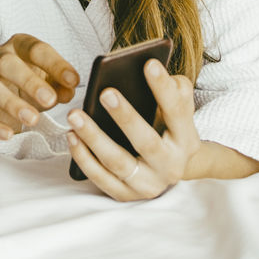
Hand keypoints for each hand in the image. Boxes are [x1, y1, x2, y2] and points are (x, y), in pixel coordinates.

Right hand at [0, 33, 78, 140]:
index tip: (73, 81)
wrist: (1, 98)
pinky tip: (8, 134)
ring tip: (33, 119)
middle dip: (29, 82)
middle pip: (6, 63)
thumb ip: (60, 85)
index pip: (35, 49)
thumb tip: (69, 91)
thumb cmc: (29, 84)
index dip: (55, 64)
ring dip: (11, 103)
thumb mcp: (49, 82)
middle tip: (50, 100)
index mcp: (17, 46)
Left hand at [65, 59, 200, 200]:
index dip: (164, 88)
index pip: (177, 111)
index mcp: (187, 140)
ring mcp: (148, 184)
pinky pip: (101, 178)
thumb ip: (174, 89)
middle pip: (147, 142)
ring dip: (94, 138)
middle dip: (126, 117)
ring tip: (75, 114)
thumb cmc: (168, 129)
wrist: (171, 170)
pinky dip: (84, 158)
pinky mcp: (126, 195)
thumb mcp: (178, 112)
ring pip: (118, 163)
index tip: (149, 63)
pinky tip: (71, 136)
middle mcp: (170, 166)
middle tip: (104, 91)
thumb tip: (153, 69)